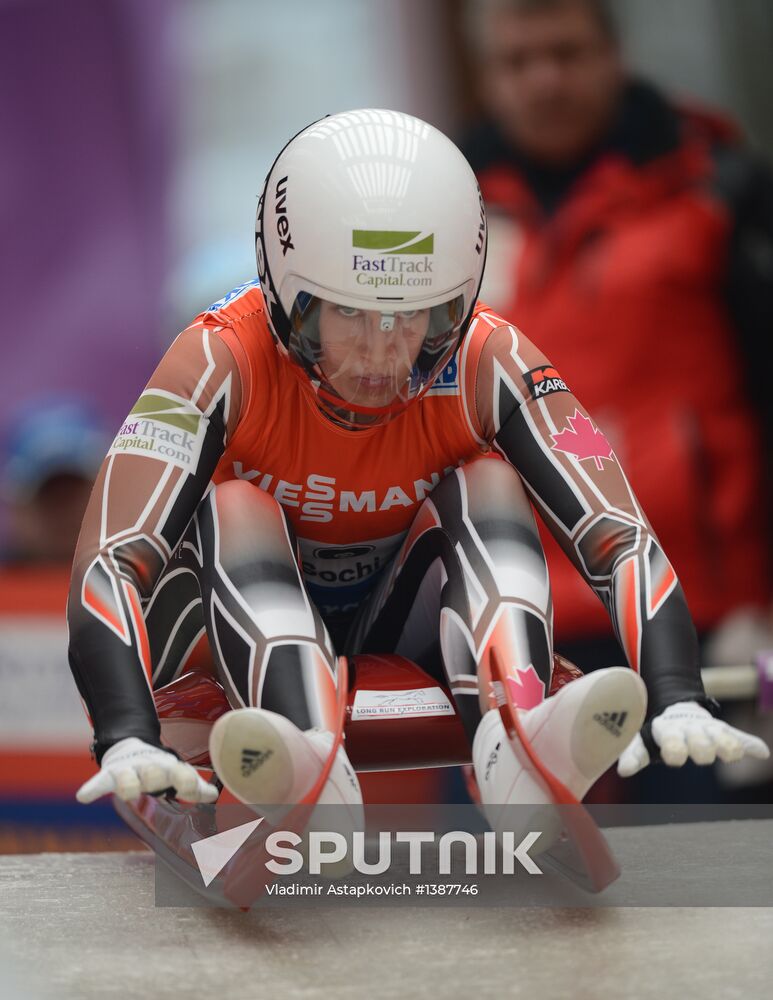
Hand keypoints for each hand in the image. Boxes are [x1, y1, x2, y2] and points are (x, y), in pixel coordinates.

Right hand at [76, 737, 218, 803]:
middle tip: (156, 783)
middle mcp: (150, 767)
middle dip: (155, 777)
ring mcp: (129, 770)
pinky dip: (91, 789)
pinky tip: (83, 797)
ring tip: (127, 792)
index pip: (180, 774)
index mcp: (169, 768)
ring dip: (128, 784)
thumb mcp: (177, 775)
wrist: (130, 748)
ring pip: (128, 777)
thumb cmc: (158, 768)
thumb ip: (194, 786)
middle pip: (153, 773)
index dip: (186, 780)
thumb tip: (214, 795)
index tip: (191, 788)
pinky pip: (99, 782)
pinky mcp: (109, 774)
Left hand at [617, 701, 770, 777]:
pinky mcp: (723, 731)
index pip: (672, 741)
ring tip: (733, 753)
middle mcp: (689, 728)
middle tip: (702, 755)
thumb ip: (633, 755)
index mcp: (667, 730)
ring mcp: (708, 729)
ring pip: (721, 737)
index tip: (674, 757)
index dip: (674, 749)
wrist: (675, 710)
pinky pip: (738, 736)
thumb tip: (623, 771)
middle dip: (701, 748)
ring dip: (727, 746)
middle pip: (699, 740)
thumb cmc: (655, 733)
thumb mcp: (640, 741)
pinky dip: (750, 744)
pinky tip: (761, 752)